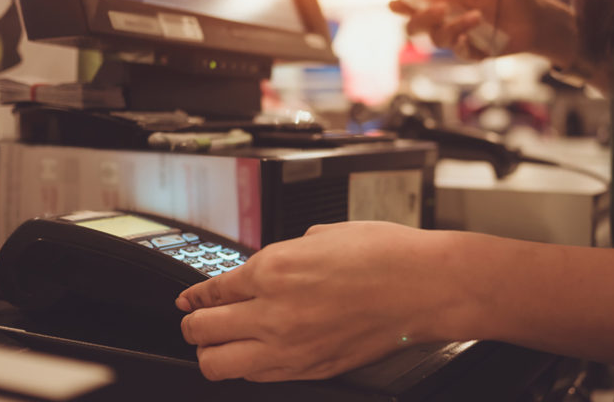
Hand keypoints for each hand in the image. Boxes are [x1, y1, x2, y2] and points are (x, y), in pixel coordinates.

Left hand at [176, 222, 454, 381]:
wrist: (423, 287)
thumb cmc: (384, 255)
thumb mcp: (322, 235)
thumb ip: (284, 254)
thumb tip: (269, 267)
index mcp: (272, 269)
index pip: (212, 289)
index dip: (195, 294)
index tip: (190, 298)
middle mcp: (272, 312)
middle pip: (201, 329)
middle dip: (194, 323)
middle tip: (197, 320)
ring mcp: (289, 347)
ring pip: (217, 364)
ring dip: (211, 352)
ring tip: (218, 343)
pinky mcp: (309, 370)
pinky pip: (256, 377)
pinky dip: (247, 367)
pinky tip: (255, 355)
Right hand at [389, 0, 576, 64]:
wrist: (537, 17)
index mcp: (446, 3)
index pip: (416, 5)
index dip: (402, 5)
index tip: (394, 2)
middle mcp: (447, 22)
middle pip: (416, 29)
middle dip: (420, 19)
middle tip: (438, 9)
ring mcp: (459, 39)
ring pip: (438, 39)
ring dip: (454, 26)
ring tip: (476, 15)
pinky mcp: (474, 54)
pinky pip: (458, 53)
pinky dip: (462, 43)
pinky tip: (470, 35)